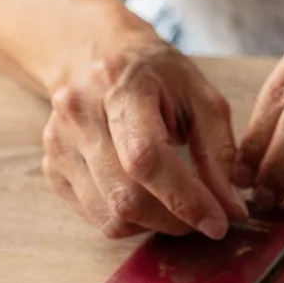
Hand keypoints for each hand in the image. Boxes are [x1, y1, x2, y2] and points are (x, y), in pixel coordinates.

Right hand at [43, 34, 247, 238]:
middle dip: (174, 219)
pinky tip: (146, 197)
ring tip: (176, 205)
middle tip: (203, 216)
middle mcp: (78, 113)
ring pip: (111, 216)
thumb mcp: (201, 98)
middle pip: (126, 196)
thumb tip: (230, 210)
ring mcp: (58, 143)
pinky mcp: (52, 167)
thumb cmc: (158, 77)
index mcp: (118, 85)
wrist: (102, 57)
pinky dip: (131, 221)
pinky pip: (97, 217)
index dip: (184, 198)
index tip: (218, 221)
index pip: (146, 157)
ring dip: (154, 224)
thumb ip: (219, 153)